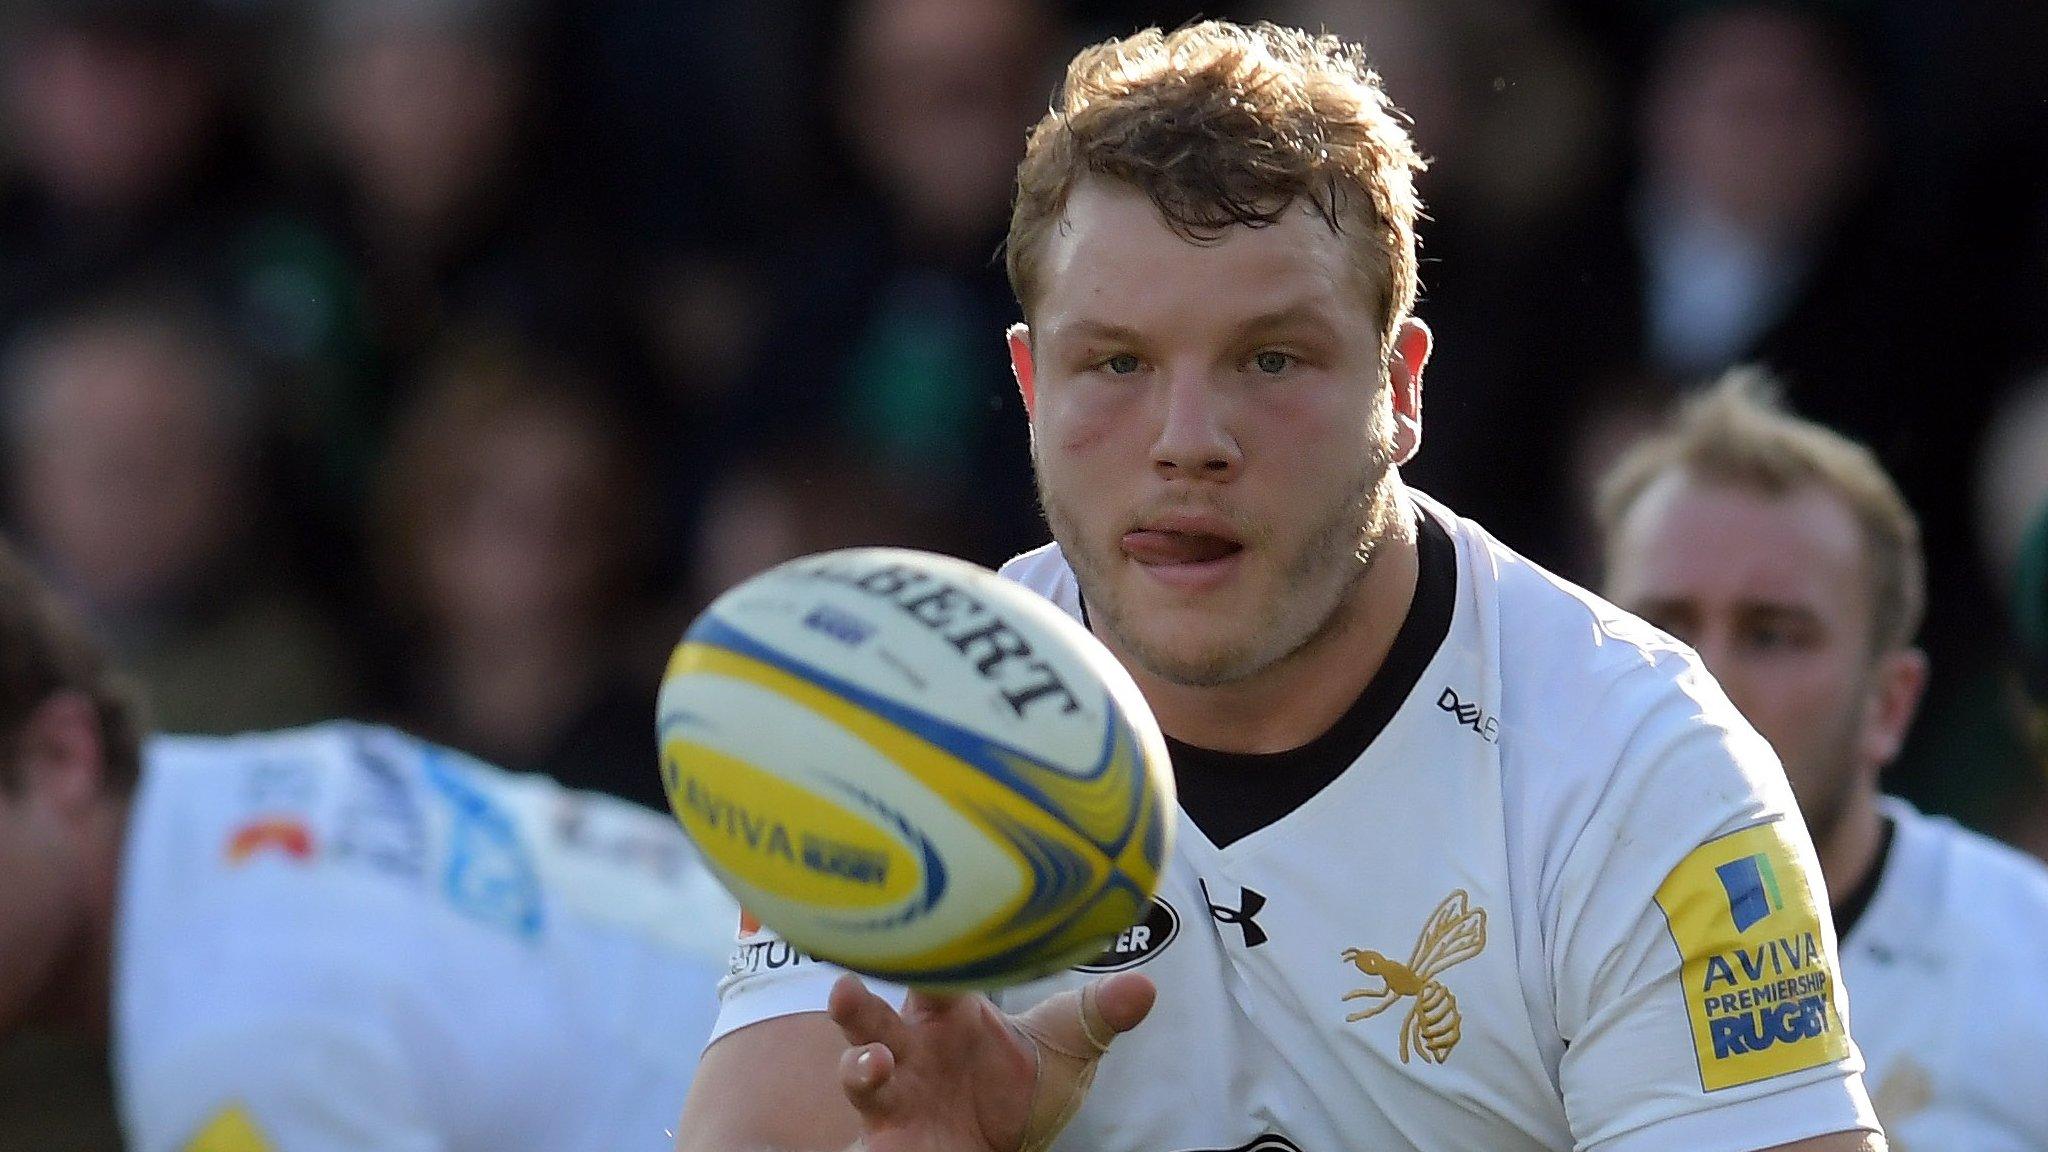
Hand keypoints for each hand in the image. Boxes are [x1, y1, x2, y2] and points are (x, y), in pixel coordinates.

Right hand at [827, 970, 1155, 1151]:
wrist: (1010, 1146)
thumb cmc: (1022, 1083)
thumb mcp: (1066, 1047)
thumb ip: (1098, 1015)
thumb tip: (1145, 987)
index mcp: (948, 1013)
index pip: (934, 973)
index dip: (930, 954)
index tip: (926, 929)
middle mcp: (911, 1048)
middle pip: (873, 1017)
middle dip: (855, 1004)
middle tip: (844, 988)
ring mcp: (896, 1095)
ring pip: (859, 1075)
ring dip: (857, 1068)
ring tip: (870, 1065)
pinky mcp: (890, 1141)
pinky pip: (872, 1141)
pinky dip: (874, 1141)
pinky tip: (885, 1143)